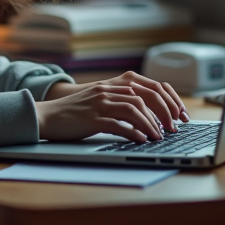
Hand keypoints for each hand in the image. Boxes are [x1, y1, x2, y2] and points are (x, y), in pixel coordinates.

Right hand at [36, 72, 188, 143]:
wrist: (47, 116)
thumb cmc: (74, 112)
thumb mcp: (98, 100)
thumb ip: (118, 101)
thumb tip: (145, 114)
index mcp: (112, 85)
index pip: (148, 87)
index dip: (167, 101)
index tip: (177, 115)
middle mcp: (108, 91)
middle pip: (145, 97)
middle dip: (163, 113)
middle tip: (172, 128)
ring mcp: (99, 104)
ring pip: (134, 110)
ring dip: (151, 124)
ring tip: (159, 136)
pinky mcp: (92, 119)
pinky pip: (118, 125)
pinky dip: (133, 132)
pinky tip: (141, 140)